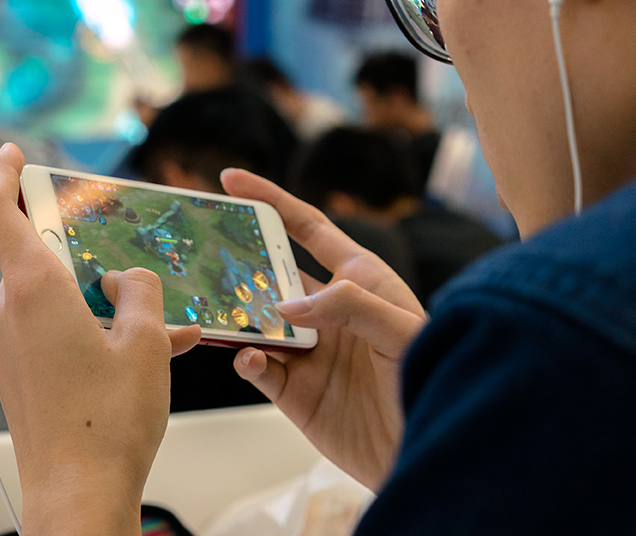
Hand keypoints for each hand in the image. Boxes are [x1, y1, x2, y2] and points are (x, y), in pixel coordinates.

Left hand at [0, 144, 200, 534]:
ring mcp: (6, 344)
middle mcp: (8, 312)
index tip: (11, 155)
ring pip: (52, 298)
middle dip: (84, 256)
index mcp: (32, 290)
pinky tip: (141, 353)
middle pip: (37, 256)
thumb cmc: (105, 425)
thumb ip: (139, 291)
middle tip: (125, 267)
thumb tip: (125, 282)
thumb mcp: (146, 343)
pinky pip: (50, 331)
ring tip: (158, 327)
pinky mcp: (14, 371)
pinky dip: (89, 332)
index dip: (2, 174)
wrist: (77, 495)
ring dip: (98, 302)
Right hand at [222, 169, 426, 490]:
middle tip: (201, 250)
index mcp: (358, 280)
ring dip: (232, 313)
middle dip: (235, 259)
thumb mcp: (402, 333)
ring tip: (210, 305)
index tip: (231, 180)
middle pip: (269, 272)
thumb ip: (348, 306)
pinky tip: (251, 358)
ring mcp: (309, 351)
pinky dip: (247, 360)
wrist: (432, 455)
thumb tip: (286, 304)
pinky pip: (257, 367)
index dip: (270, 201)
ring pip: (254, 320)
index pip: (307, 228)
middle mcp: (328, 311)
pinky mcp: (295, 391)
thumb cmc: (435, 382)